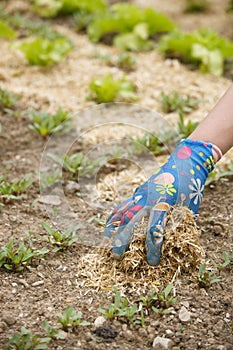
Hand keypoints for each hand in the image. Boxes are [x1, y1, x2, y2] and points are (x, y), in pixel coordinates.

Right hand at [104, 139, 216, 264]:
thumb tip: (171, 244)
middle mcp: (148, 200)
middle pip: (130, 223)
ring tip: (106, 243)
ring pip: (121, 212)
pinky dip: (114, 216)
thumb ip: (179, 224)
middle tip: (117, 258)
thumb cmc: (190, 186)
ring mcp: (140, 195)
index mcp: (163, 204)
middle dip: (122, 241)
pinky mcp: (137, 192)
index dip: (152, 248)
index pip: (154, 230)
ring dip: (112, 228)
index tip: (152, 261)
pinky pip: (122, 205)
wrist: (184, 162)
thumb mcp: (189, 207)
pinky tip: (111, 226)